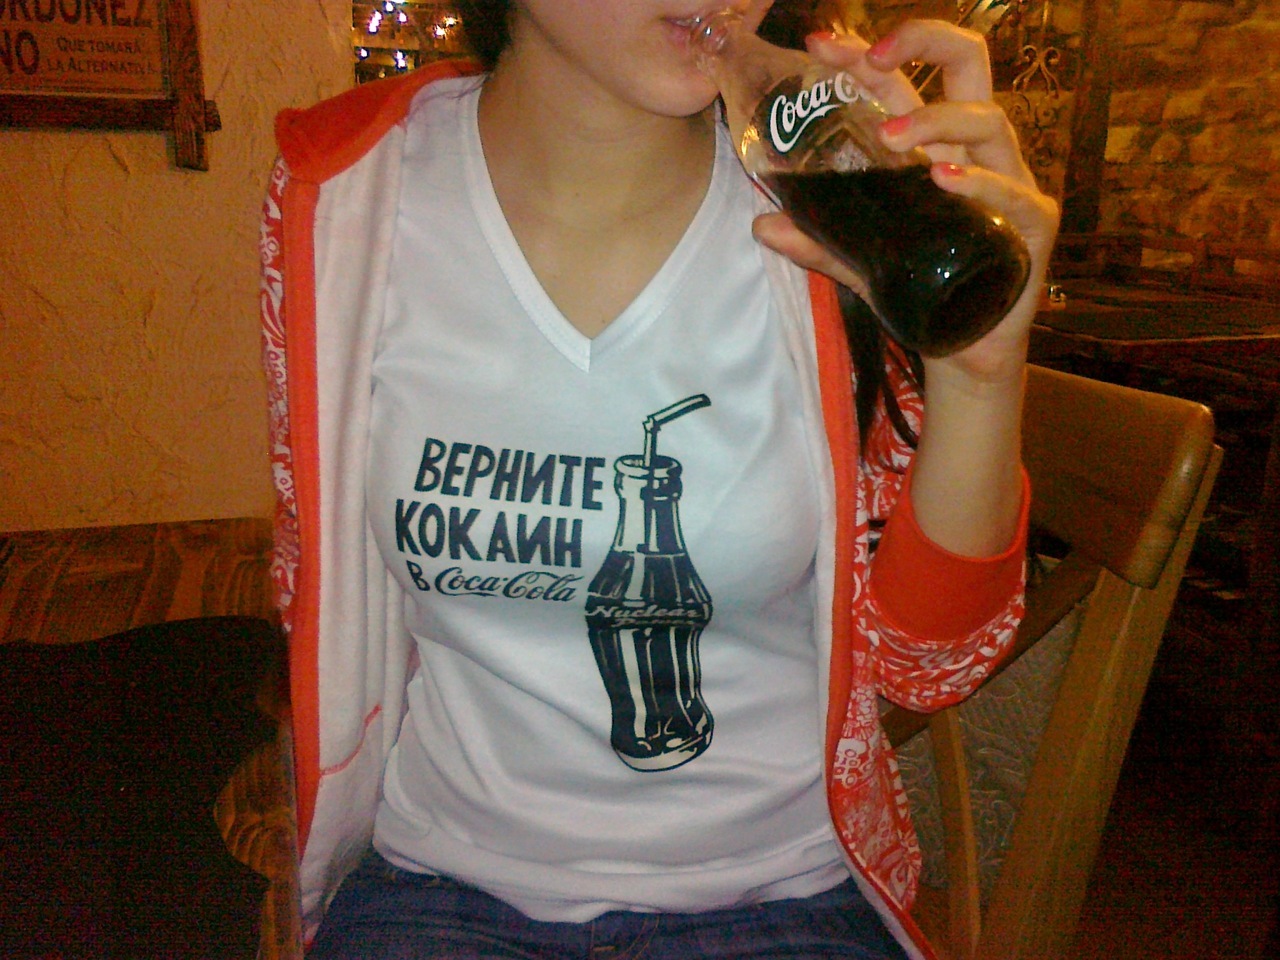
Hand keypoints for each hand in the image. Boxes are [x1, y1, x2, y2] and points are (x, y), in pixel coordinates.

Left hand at [752, 19, 1059, 385]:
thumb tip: (762, 225)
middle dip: (925, 40)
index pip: (905, 81)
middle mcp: (975, 151)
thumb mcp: (859, 262)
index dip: (868, 54)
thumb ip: (818, 241)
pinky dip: (982, 183)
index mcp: (935, 147)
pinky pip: (1012, 194)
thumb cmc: (919, 290)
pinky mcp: (1031, 227)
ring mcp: (1009, 183)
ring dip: (938, 120)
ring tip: (892, 135)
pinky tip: (948, 180)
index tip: (821, 44)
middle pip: (968, 67)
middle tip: (874, 57)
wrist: (965, 348)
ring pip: (988, 122)